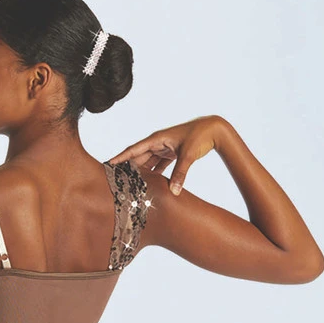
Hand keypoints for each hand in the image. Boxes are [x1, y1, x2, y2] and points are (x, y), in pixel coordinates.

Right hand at [109, 115, 225, 194]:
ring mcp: (164, 148)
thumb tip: (174, 191)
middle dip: (127, 168)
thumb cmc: (200, 136)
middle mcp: (158, 143)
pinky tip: (148, 184)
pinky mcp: (171, 153)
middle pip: (138, 158)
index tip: (108, 165)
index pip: (134, 150)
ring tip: (129, 185)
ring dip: (140, 173)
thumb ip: (180, 174)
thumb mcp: (188, 155)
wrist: (215, 130)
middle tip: (115, 180)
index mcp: (157, 139)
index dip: (120, 158)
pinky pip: (158, 165)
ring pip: (148, 162)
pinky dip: (154, 174)